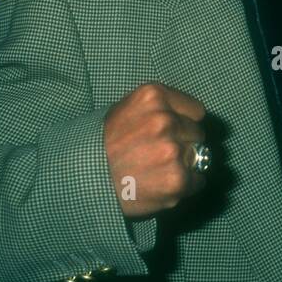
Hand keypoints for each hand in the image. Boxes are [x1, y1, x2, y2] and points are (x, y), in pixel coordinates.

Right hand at [103, 82, 208, 217]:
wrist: (82, 180)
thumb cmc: (102, 145)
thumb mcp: (124, 110)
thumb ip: (157, 109)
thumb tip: (188, 118)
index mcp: (153, 96)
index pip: (196, 110)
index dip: (185, 124)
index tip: (172, 133)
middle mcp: (165, 120)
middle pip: (197, 133)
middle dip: (183, 144)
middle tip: (158, 155)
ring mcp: (172, 150)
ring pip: (199, 156)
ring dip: (184, 164)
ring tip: (157, 170)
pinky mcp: (177, 179)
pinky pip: (198, 180)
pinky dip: (186, 185)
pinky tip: (163, 185)